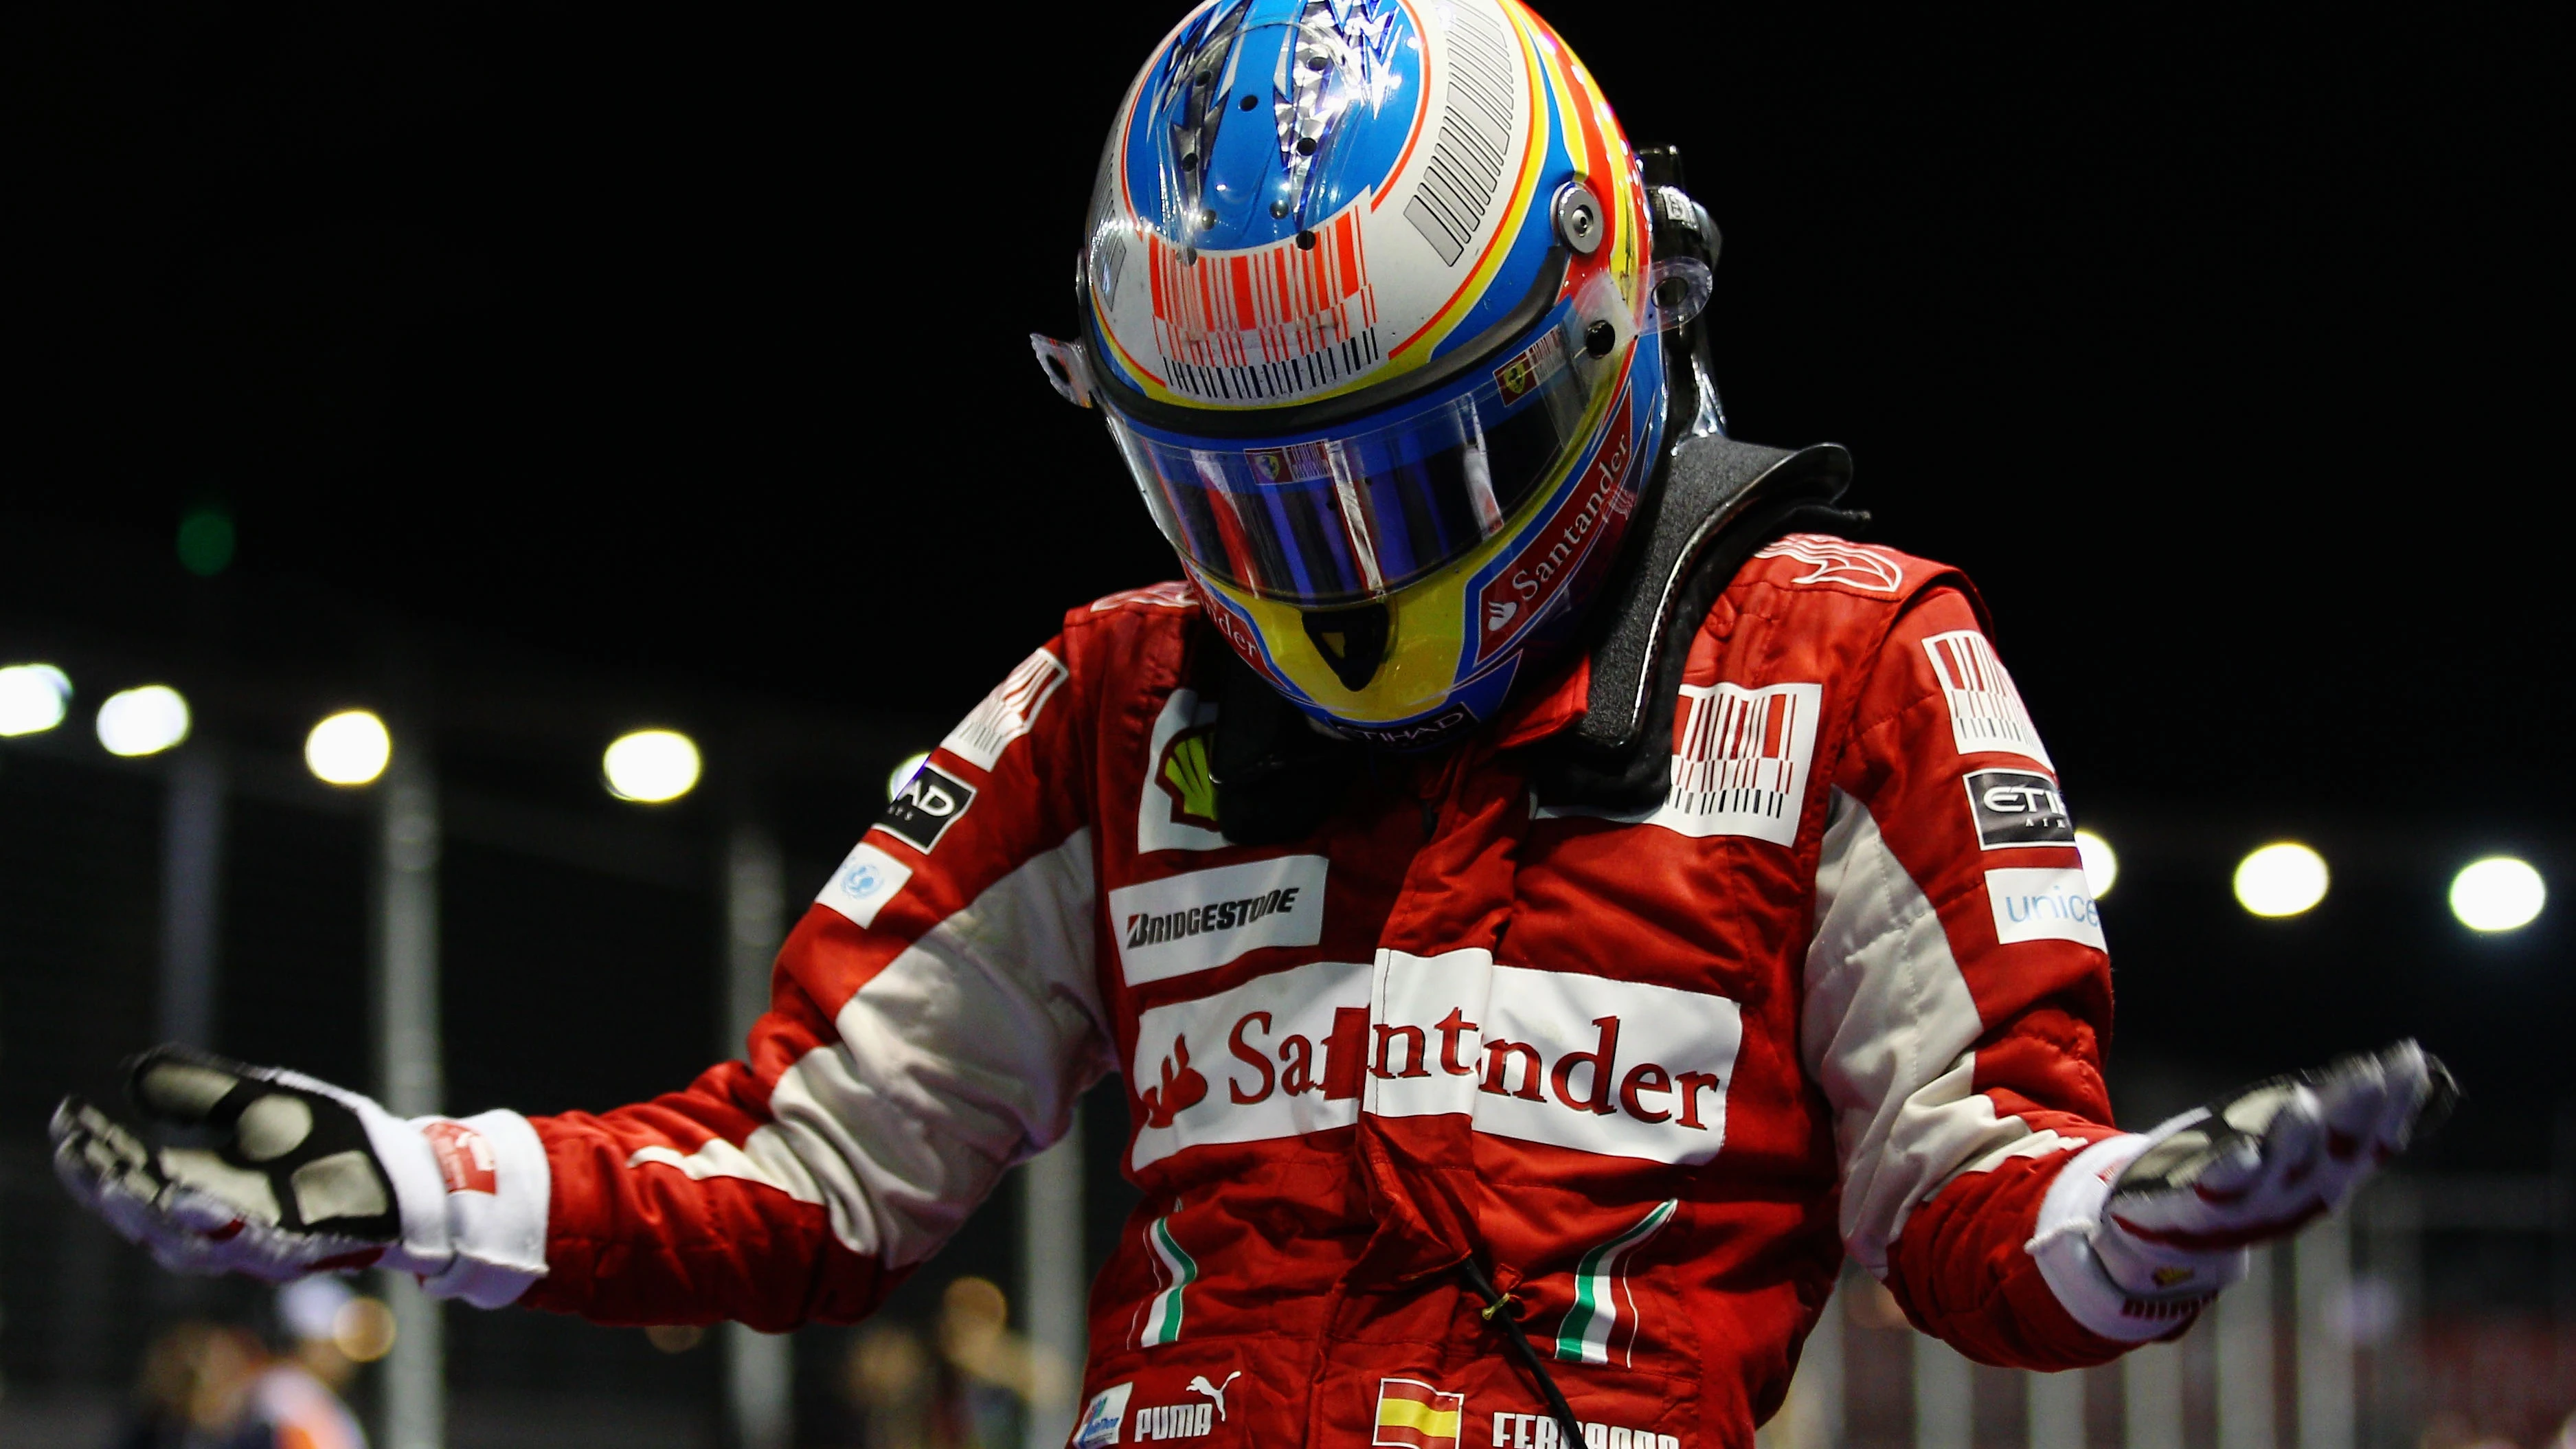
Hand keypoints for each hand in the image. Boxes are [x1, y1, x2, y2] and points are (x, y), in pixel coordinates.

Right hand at [52, 1045, 456, 1282]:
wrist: (404, 1171)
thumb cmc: (329, 1138)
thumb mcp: (260, 1102)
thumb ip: (203, 1092)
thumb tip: (135, 1071)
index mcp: (205, 1188)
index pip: (134, 1178)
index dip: (98, 1155)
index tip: (69, 1120)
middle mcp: (222, 1224)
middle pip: (147, 1219)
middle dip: (109, 1187)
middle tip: (78, 1153)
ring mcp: (259, 1241)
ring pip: (188, 1243)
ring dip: (150, 1214)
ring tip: (120, 1181)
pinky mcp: (301, 1249)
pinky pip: (252, 1245)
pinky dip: (220, 1227)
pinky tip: (196, 1200)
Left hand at [2031, 1039, 2453, 1339]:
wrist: (2172, 1238)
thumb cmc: (2242, 1174)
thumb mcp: (2294, 1142)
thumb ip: (2337, 1111)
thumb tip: (2401, 1064)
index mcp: (2328, 1178)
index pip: (2373, 1140)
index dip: (2395, 1103)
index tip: (2410, 1057)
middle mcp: (2299, 1196)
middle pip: (2333, 1153)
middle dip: (2353, 1115)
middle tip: (2372, 1072)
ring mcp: (2251, 1206)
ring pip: (2279, 1172)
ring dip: (2293, 1141)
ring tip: (2302, 1105)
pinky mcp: (2199, 1210)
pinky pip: (2219, 1192)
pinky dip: (2233, 1173)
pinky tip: (2243, 1151)